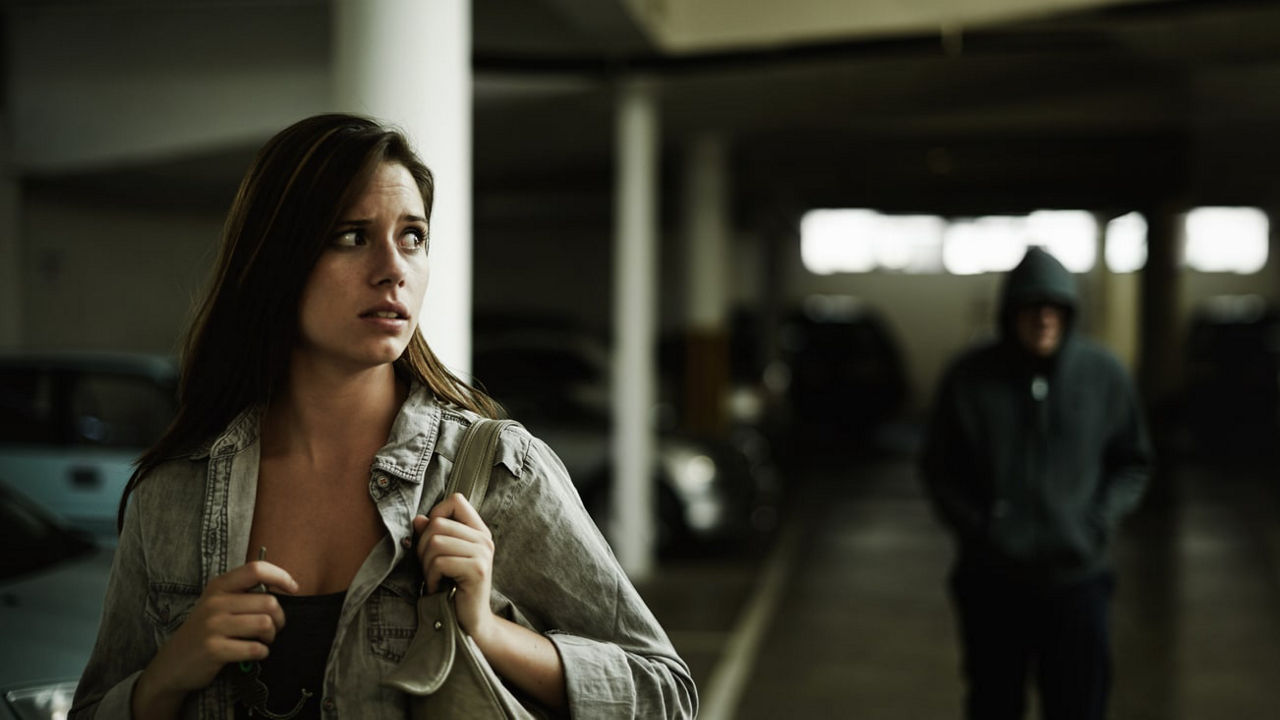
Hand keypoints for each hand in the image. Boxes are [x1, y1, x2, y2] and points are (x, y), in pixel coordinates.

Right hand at [132, 561, 297, 718]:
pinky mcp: (214, 649)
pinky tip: (253, 654)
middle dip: (279, 619)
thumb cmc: (205, 630)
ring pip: (265, 624)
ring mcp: (213, 626)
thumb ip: (244, 592)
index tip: (293, 588)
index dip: (281, 576)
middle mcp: (215, 602)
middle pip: (269, 602)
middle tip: (273, 628)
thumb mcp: (217, 603)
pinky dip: (261, 653)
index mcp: (219, 586)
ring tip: (263, 640)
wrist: (173, 663)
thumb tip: (285, 587)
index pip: (256, 569)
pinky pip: (255, 649)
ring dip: (271, 636)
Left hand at [413, 493, 496, 642]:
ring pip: (436, 542)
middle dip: (423, 547)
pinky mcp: (477, 570)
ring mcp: (482, 553)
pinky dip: (431, 578)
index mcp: (478, 531)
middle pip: (438, 523)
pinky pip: (440, 562)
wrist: (469, 623)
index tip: (432, 539)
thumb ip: (432, 535)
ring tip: (435, 578)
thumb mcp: (440, 558)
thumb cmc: (451, 589)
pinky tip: (438, 588)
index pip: (455, 500)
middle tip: (430, 569)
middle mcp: (484, 538)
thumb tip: (418, 519)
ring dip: (426, 565)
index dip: (436, 514)